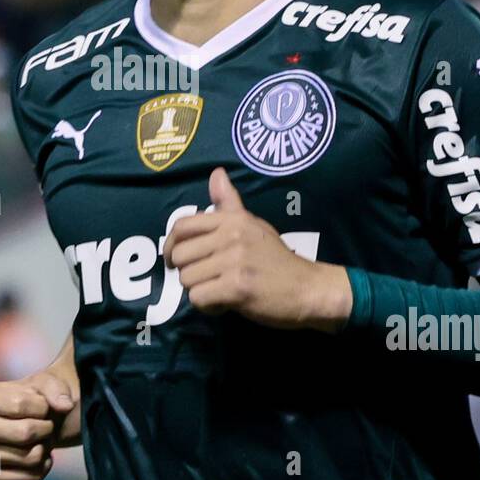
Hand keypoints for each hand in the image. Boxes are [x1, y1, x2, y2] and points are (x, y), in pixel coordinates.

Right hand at [0, 370, 77, 479]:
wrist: (33, 419)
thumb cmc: (35, 397)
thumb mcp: (46, 382)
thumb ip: (56, 388)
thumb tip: (65, 406)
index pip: (19, 405)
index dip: (42, 406)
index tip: (42, 405)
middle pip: (24, 433)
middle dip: (46, 428)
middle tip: (47, 424)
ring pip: (30, 457)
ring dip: (46, 446)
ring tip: (42, 437)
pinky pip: (28, 477)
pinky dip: (43, 467)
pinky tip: (41, 454)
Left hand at [162, 167, 351, 332]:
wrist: (308, 289)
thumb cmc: (277, 259)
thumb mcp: (254, 225)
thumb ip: (230, 204)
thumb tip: (216, 173)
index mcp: (233, 219)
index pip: (182, 226)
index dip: (170, 245)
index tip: (175, 259)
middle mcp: (231, 235)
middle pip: (180, 256)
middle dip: (189, 273)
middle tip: (209, 280)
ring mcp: (234, 261)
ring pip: (187, 280)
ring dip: (200, 291)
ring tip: (220, 291)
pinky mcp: (237, 288)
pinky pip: (199, 299)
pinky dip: (208, 307)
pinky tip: (225, 304)